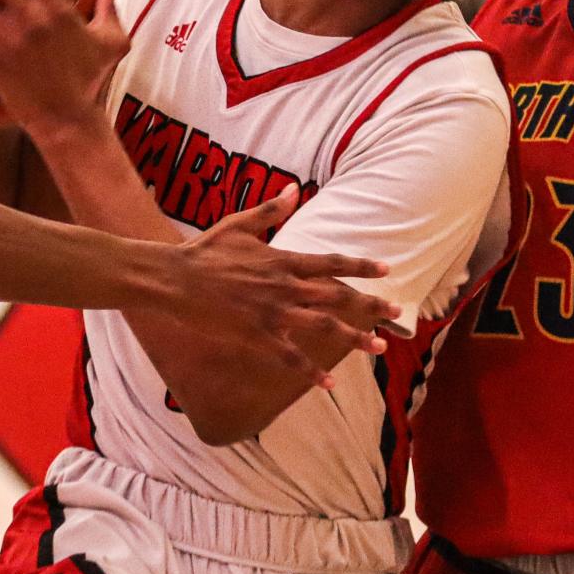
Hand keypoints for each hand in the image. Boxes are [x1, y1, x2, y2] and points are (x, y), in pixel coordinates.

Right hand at [167, 185, 396, 388]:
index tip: (386, 270)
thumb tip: (293, 191)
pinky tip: (330, 383)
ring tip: (378, 347)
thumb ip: (270, 211)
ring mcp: (273, 312)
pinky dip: (312, 371)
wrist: (175, 279)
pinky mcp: (258, 335)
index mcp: (282, 259)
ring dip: (354, 336)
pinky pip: (291, 356)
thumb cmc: (205, 251)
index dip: (362, 266)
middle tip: (398, 313)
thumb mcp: (239, 224)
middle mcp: (285, 286)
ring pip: (324, 326)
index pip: (332, 263)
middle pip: (338, 296)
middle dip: (371, 304)